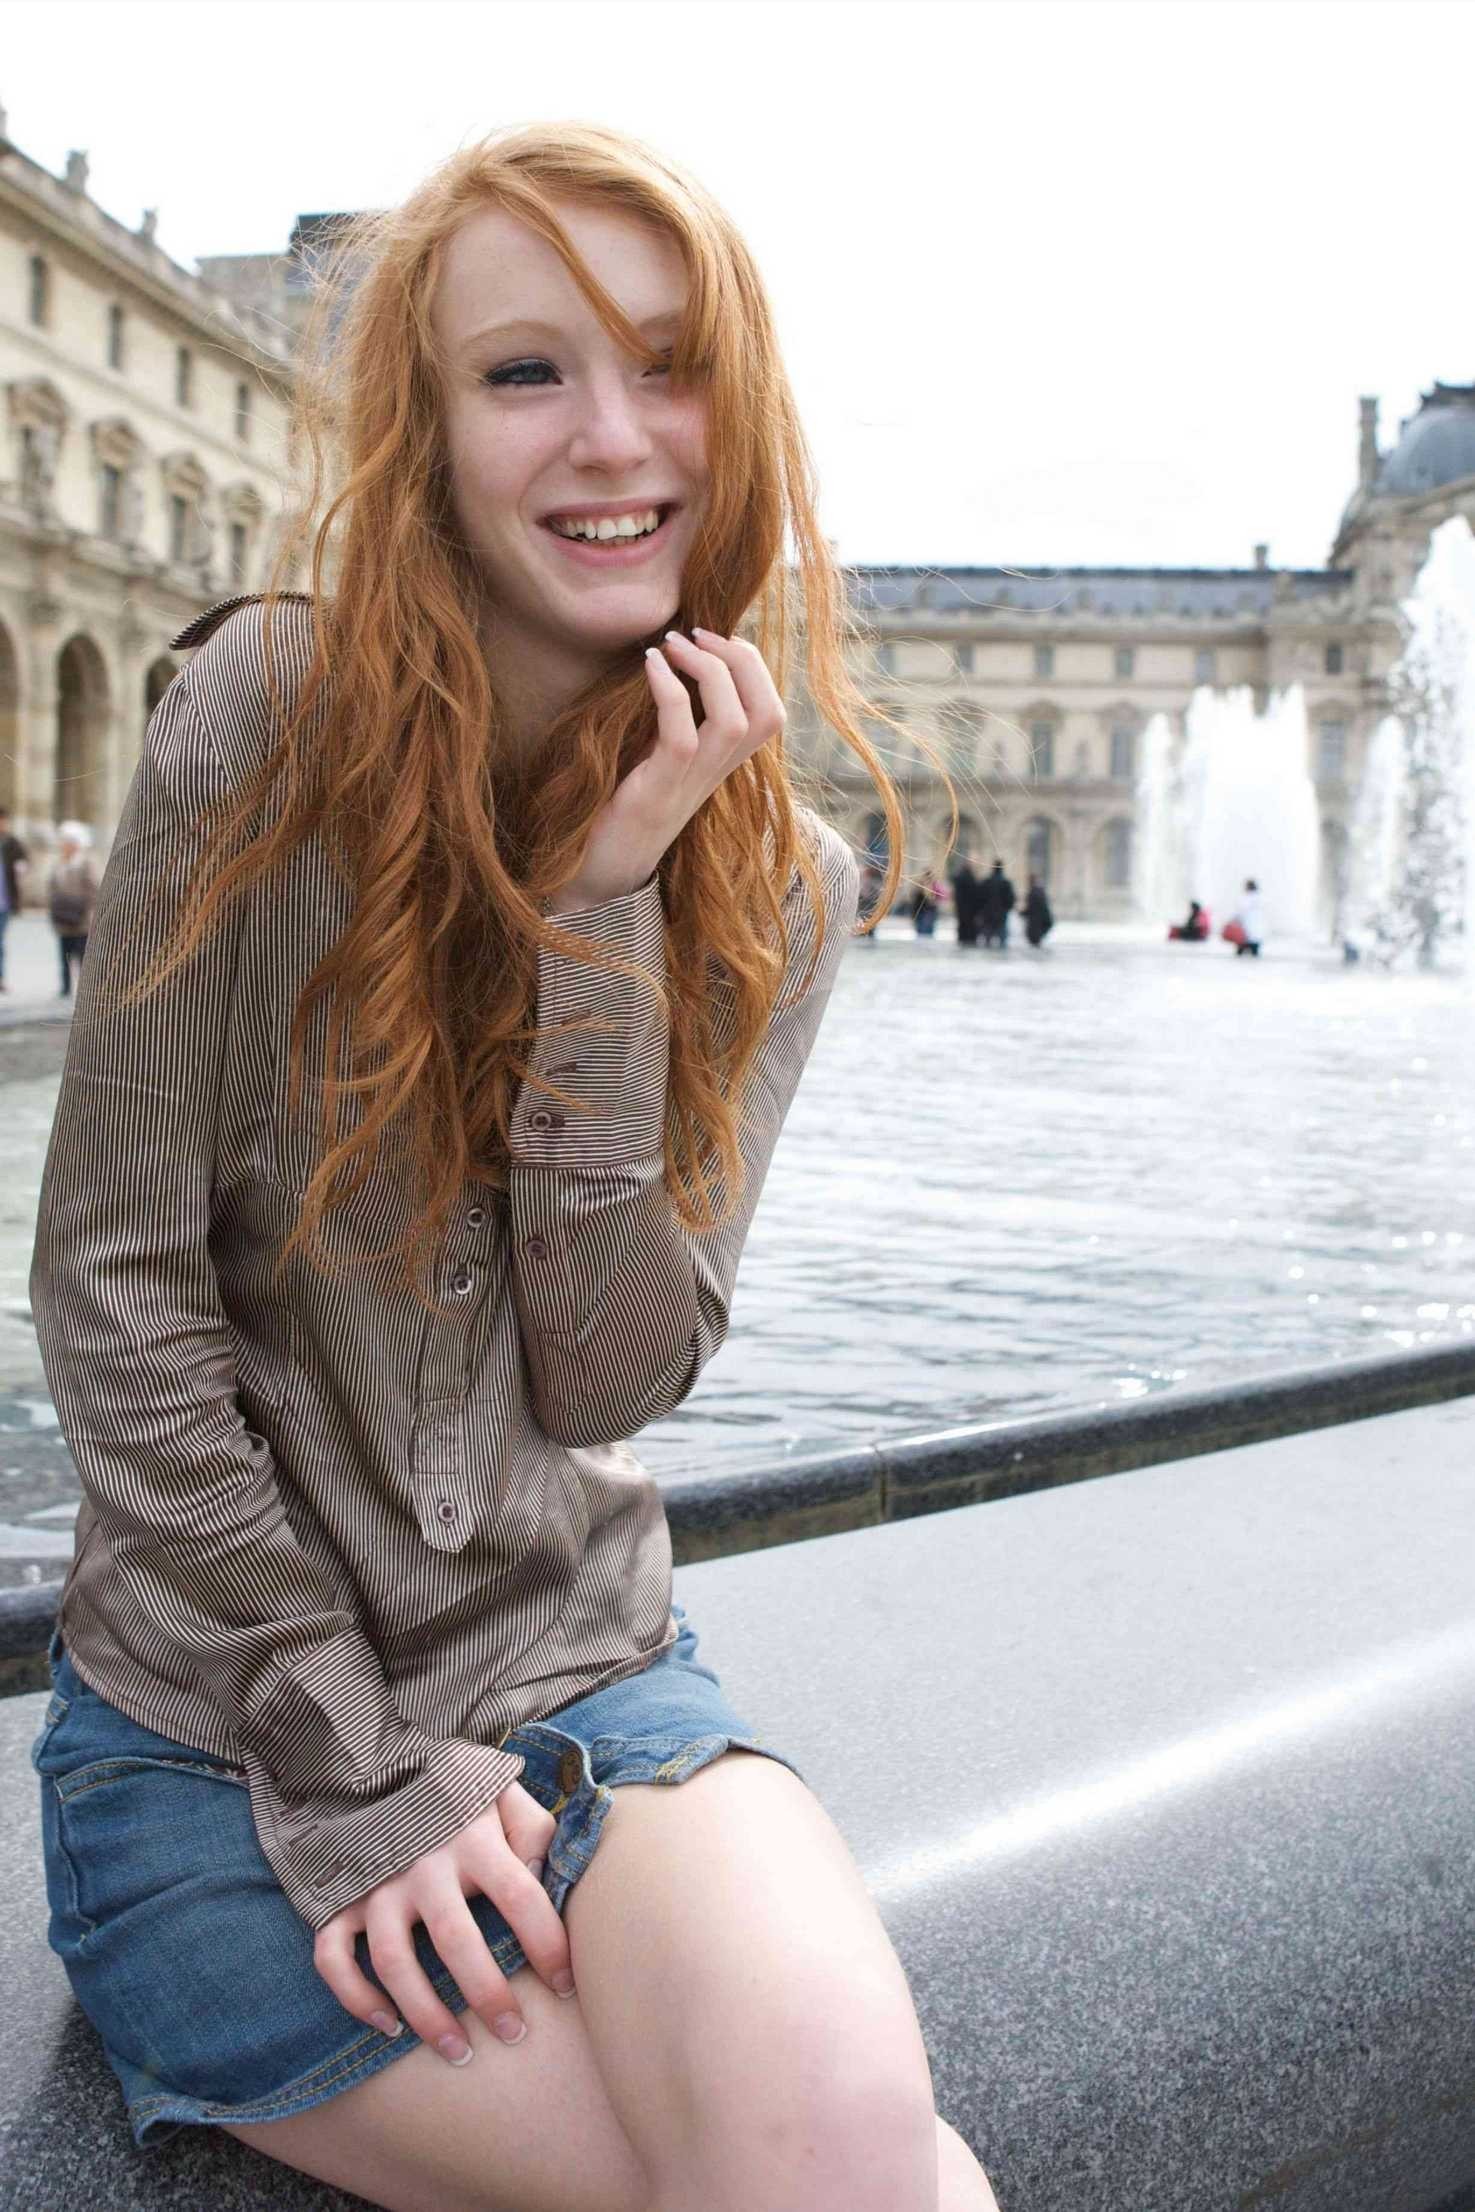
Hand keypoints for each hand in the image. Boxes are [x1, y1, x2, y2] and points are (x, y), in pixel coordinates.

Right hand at [311, 1778, 571, 2063]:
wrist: (380, 1763)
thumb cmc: (457, 1793)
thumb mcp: (502, 1796)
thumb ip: (534, 1832)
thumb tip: (549, 1883)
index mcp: (473, 1837)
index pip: (520, 1896)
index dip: (548, 1945)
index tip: (565, 1986)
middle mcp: (422, 1865)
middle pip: (457, 1942)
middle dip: (489, 1996)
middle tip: (515, 2034)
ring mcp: (377, 1885)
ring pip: (394, 1963)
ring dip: (426, 2014)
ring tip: (459, 2052)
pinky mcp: (341, 1900)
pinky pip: (335, 1958)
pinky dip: (355, 1997)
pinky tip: (388, 2025)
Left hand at [547, 627, 786, 914]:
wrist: (594, 871)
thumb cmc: (619, 808)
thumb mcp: (656, 757)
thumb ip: (674, 722)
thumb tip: (671, 666)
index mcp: (720, 766)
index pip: (771, 714)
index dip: (754, 668)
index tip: (714, 640)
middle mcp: (714, 775)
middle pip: (768, 713)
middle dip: (742, 660)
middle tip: (698, 633)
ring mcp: (688, 786)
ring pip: (735, 721)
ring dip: (711, 670)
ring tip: (675, 643)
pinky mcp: (655, 792)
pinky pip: (681, 735)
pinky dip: (670, 690)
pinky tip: (650, 664)